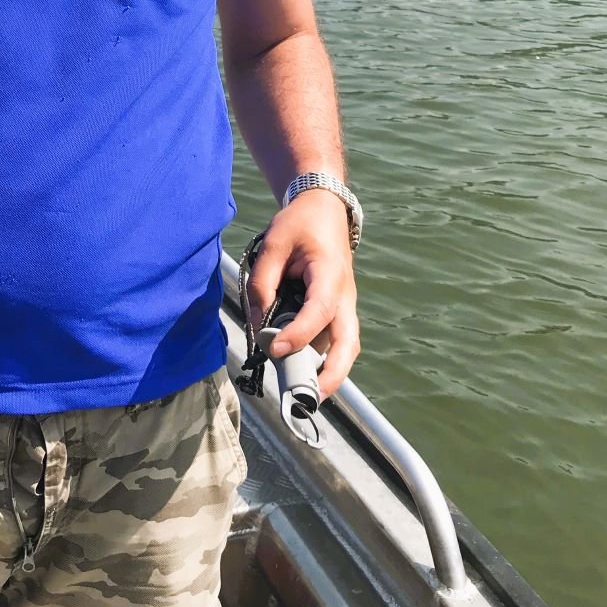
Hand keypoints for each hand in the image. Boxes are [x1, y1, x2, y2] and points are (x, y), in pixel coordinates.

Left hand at [246, 192, 359, 398]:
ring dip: (328, 371)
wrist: (324, 208)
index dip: (298, 335)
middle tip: (310, 398)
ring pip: (345, 346)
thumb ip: (264, 280)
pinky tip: (300, 370)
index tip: (274, 349)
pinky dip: (322, 359)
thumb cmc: (300, 223)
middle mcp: (344, 295)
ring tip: (302, 394)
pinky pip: (335, 339)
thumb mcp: (275, 241)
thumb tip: (258, 319)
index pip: (318, 312)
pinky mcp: (337, 310)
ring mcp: (344, 305)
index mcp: (330, 275)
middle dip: (332, 373)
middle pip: (348, 342)